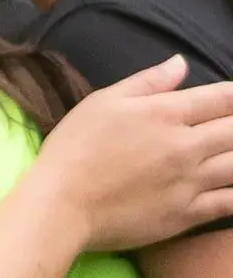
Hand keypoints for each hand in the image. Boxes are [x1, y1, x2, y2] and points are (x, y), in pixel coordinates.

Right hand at [38, 57, 232, 249]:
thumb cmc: (74, 148)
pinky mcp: (187, 214)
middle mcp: (186, 146)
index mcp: (165, 114)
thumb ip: (147, 81)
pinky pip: (230, 203)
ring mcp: (190, 182)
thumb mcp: (102, 102)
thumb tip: (182, 63)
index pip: (222, 97)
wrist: (61, 204)